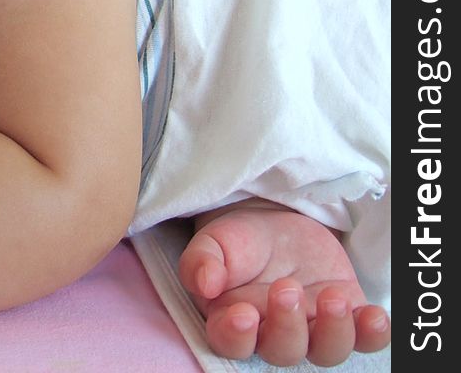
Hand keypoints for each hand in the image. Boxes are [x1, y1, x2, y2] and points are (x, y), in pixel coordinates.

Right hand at [178, 202, 390, 366]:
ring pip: (326, 352)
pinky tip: (376, 316)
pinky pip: (365, 338)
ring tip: (333, 298)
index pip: (231, 343)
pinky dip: (374, 334)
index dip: (237, 336)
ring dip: (334, 332)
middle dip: (287, 326)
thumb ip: (201, 261)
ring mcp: (312, 327)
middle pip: (282, 351)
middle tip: (286, 288)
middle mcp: (273, 333)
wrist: (274, 224)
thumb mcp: (212, 242)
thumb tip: (204, 284)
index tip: (244, 312)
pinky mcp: (345, 314)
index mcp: (232, 320)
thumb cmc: (237, 241)